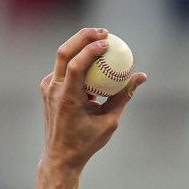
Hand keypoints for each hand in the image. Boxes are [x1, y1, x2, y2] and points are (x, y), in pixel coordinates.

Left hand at [39, 28, 147, 171]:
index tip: (108, 42)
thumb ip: (124, 96)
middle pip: (65, 52)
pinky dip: (79, 63)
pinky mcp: (49, 89)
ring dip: (81, 47)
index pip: (76, 64)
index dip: (91, 49)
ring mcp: (48, 87)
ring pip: (63, 58)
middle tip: (104, 32)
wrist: (61, 155)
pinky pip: (65, 70)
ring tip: (101, 42)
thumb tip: (140, 77)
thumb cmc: (87, 141)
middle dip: (83, 37)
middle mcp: (53, 88)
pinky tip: (94, 65)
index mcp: (67, 97)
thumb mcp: (110, 120)